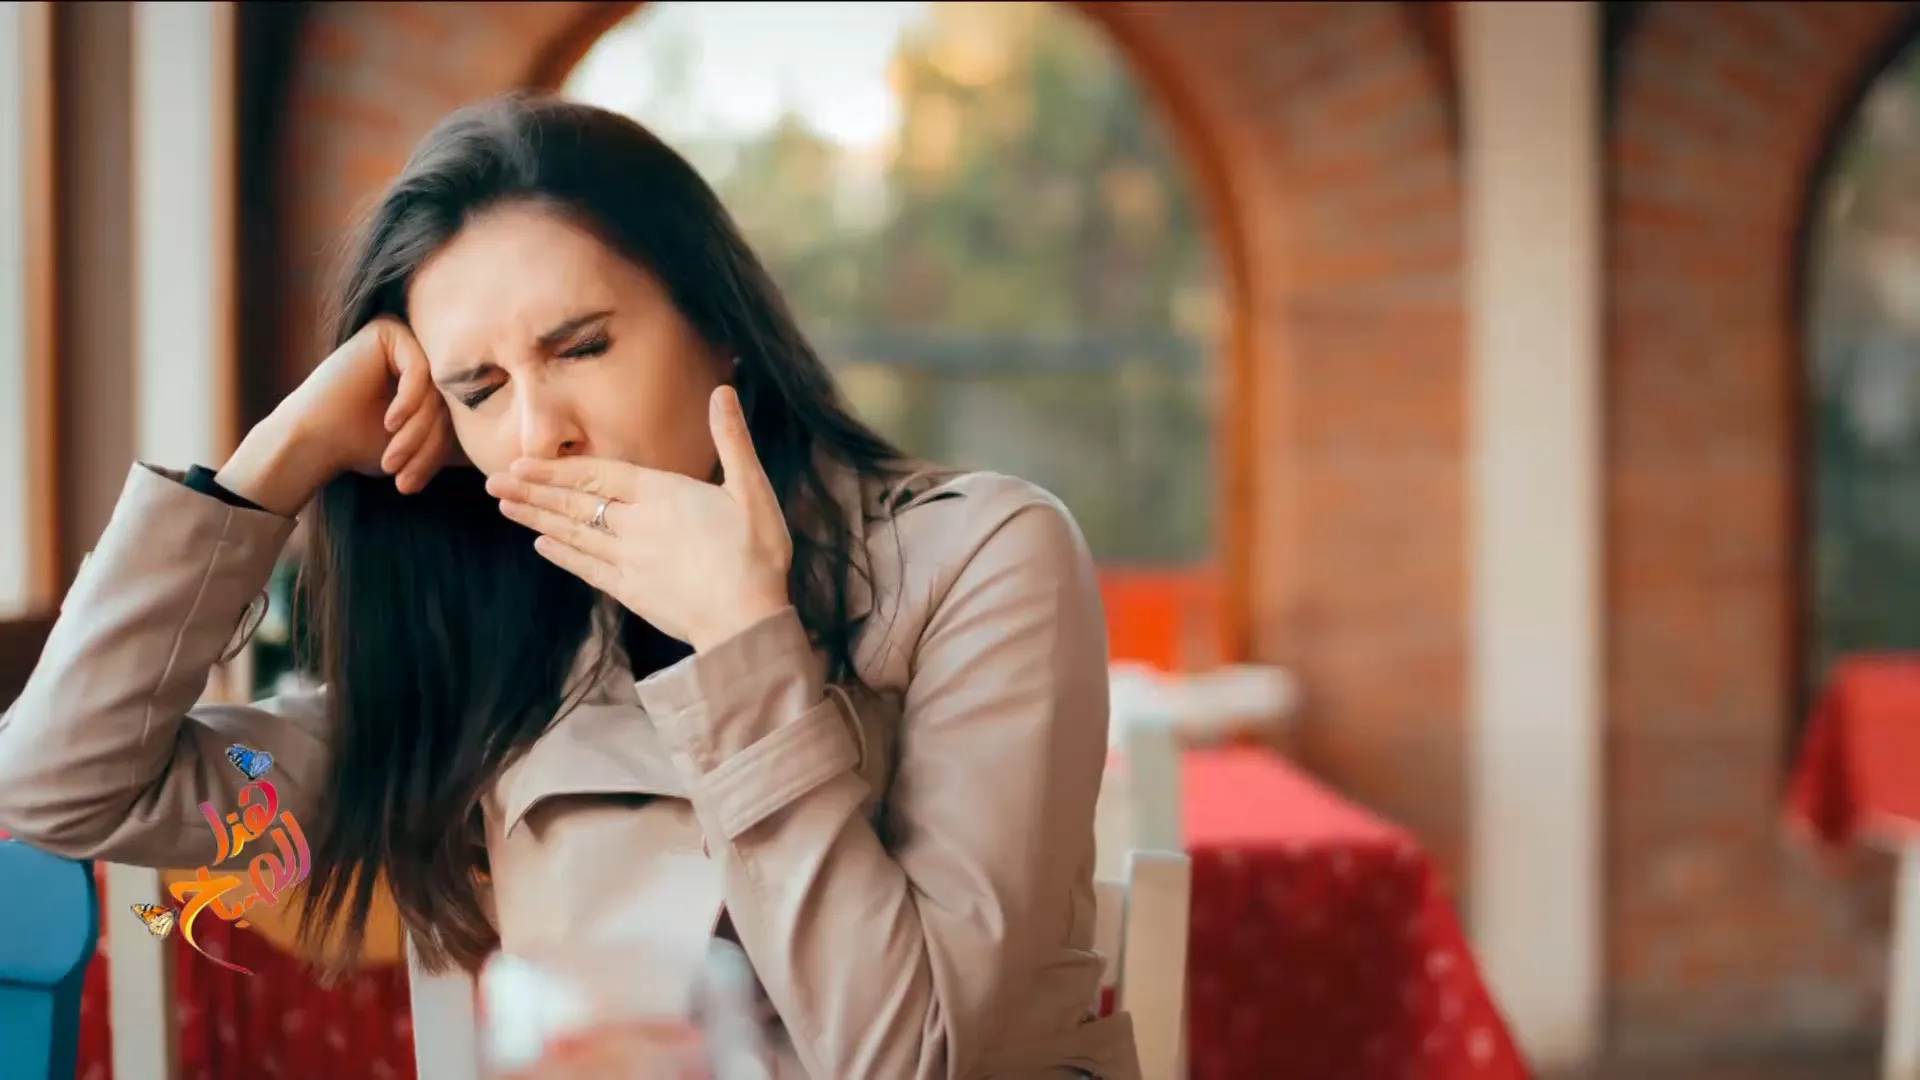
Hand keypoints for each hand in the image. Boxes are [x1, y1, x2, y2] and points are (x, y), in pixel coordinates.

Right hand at [278, 317, 457, 493]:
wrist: (313, 440)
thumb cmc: (362, 445)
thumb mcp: (422, 447)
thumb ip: (457, 439)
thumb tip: (509, 450)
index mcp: (435, 379)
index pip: (457, 414)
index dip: (439, 452)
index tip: (413, 483)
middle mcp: (424, 354)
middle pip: (449, 401)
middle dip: (428, 445)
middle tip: (405, 477)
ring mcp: (407, 340)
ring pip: (437, 389)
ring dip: (418, 431)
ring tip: (394, 458)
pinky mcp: (389, 332)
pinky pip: (421, 370)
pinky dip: (408, 402)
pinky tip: (389, 423)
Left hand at [485, 386, 792, 649]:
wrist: (747, 620)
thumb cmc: (757, 554)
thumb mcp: (753, 490)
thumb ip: (733, 440)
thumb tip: (723, 392)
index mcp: (665, 495)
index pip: (599, 474)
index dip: (557, 469)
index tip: (521, 463)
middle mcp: (637, 525)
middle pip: (576, 503)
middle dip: (533, 491)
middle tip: (495, 482)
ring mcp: (630, 560)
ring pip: (574, 534)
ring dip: (538, 519)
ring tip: (505, 507)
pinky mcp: (631, 591)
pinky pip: (588, 568)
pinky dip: (563, 556)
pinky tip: (542, 545)